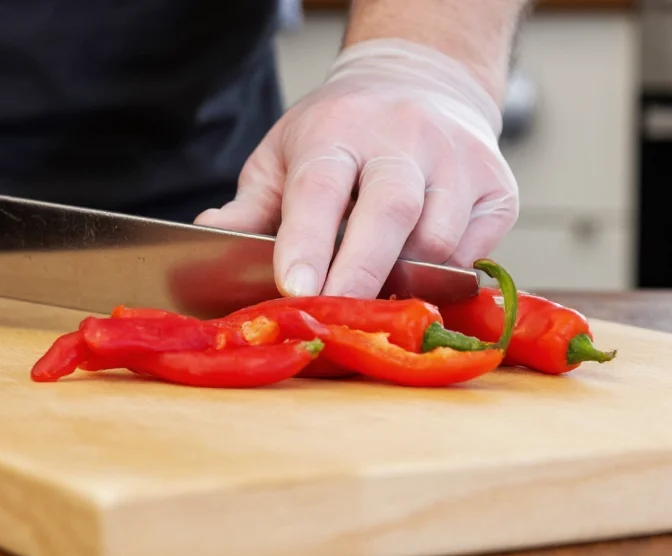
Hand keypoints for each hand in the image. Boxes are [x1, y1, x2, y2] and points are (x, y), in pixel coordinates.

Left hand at [195, 39, 518, 298]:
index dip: (309, 241)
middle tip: (339, 319)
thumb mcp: (285, 152)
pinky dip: (443, 277)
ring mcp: (459, 160)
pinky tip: (415, 276)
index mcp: (339, 128)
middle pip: (390, 210)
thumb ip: (251, 203)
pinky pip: (474, 251)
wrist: (424, 83)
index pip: (321, 186)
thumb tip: (208, 237)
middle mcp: (405, 137)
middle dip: (362, 273)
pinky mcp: (498, 188)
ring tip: (374, 297)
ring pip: (437, 239)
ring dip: (403, 282)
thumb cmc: (342, 131)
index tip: (296, 288)